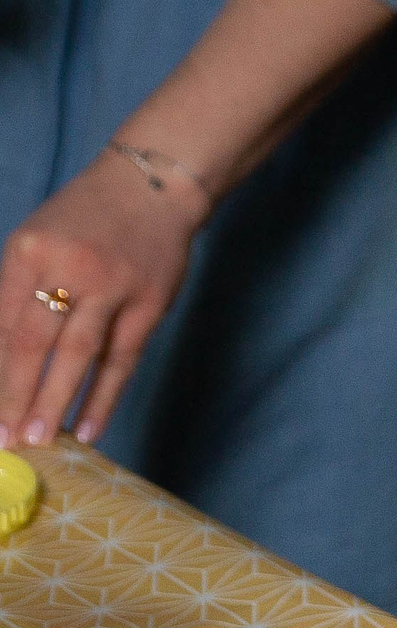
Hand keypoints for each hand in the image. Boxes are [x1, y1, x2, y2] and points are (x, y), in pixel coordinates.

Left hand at [0, 152, 205, 446]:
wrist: (152, 188)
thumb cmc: (84, 218)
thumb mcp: (35, 242)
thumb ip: (17, 292)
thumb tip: (2, 357)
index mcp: (28, 252)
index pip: (2, 324)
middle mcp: (68, 269)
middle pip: (34, 343)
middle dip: (15, 395)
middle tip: (4, 439)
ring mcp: (113, 287)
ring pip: (78, 356)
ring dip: (56, 402)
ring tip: (39, 438)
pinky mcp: (150, 304)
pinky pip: (122, 359)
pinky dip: (104, 396)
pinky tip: (90, 427)